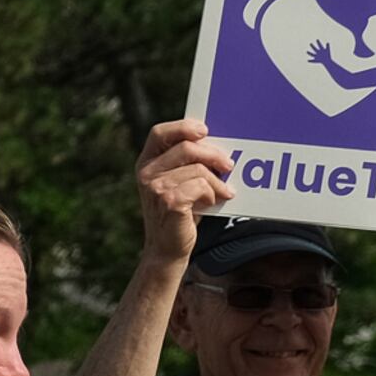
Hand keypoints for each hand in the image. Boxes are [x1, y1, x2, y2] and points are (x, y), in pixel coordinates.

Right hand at [130, 118, 235, 266]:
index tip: (205, 132)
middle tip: (229, 165)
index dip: (183, 127)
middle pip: (186, 147)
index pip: (159, 133)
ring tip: (221, 192)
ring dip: (216, 181)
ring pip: (198, 169)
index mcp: (146, 163)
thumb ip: (186, 162)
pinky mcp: (170, 202)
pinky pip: (201, 186)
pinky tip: (212, 202)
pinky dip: (212, 194)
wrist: (167, 248)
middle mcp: (147, 173)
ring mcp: (155, 188)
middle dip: (213, 155)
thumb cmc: (179, 212)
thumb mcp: (178, 182)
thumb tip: (215, 145)